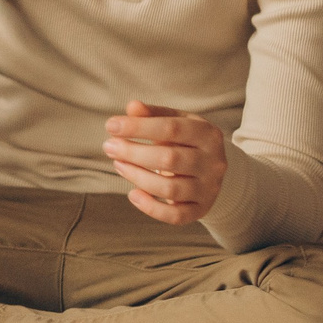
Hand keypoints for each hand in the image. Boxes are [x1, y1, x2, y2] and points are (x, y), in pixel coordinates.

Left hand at [105, 99, 227, 225]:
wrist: (210, 169)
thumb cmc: (184, 141)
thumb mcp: (174, 121)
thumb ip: (153, 114)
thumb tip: (132, 107)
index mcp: (208, 134)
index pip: (171, 128)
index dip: (138, 127)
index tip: (110, 126)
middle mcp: (214, 162)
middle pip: (169, 159)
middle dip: (133, 153)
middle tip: (109, 146)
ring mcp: (209, 188)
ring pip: (170, 189)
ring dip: (137, 177)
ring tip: (118, 164)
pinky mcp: (201, 209)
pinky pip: (175, 216)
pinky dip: (151, 208)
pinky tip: (132, 194)